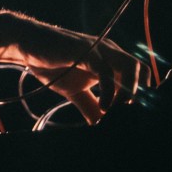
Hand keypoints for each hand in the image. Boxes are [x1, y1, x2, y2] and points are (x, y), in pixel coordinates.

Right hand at [24, 27, 149, 124]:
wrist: (28, 45)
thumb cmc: (52, 65)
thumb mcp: (75, 91)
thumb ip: (91, 106)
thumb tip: (101, 125)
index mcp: (112, 60)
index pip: (140, 74)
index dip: (142, 95)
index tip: (132, 117)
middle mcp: (111, 52)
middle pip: (142, 70)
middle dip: (141, 95)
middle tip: (127, 116)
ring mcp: (99, 49)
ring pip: (130, 68)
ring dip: (130, 93)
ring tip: (117, 112)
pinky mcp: (86, 51)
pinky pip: (105, 71)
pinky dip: (109, 91)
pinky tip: (104, 106)